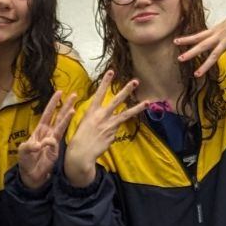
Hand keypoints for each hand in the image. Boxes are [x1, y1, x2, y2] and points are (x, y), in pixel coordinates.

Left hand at [16, 90, 74, 190]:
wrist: (31, 175)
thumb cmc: (26, 161)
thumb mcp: (23, 151)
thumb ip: (29, 146)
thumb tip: (40, 144)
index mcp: (40, 130)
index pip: (48, 113)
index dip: (53, 103)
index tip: (60, 92)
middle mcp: (49, 133)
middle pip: (59, 116)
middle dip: (66, 105)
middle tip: (75, 95)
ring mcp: (53, 142)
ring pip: (61, 127)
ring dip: (67, 118)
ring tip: (73, 109)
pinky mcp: (55, 151)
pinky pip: (54, 143)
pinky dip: (50, 142)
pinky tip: (46, 143)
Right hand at [63, 72, 140, 187]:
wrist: (81, 153)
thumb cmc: (79, 139)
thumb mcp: (83, 123)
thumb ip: (93, 116)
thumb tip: (102, 115)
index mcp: (91, 111)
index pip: (99, 93)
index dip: (105, 82)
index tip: (111, 71)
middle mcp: (101, 116)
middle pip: (117, 100)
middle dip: (126, 90)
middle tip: (135, 81)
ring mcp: (109, 125)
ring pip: (126, 114)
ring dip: (137, 107)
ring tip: (147, 102)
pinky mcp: (113, 134)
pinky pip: (116, 129)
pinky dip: (114, 130)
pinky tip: (106, 137)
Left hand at [175, 0, 225, 78]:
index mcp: (216, 29)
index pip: (199, 35)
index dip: (188, 39)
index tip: (177, 41)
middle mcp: (219, 34)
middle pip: (201, 44)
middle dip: (190, 52)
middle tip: (179, 58)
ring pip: (213, 53)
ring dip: (204, 65)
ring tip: (196, 73)